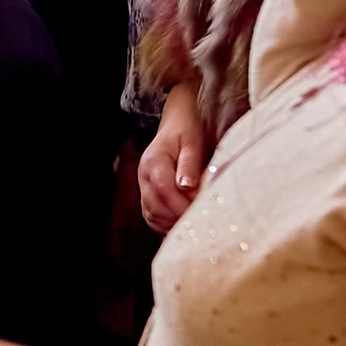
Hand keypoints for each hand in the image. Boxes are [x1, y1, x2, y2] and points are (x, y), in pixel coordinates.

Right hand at [138, 80, 208, 231]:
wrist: (178, 121)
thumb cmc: (188, 130)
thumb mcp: (193, 143)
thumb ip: (189, 164)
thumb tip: (187, 187)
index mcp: (154, 161)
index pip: (164, 190)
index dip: (182, 206)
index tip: (202, 214)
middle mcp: (144, 175)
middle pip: (156, 207)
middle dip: (178, 218)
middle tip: (202, 222)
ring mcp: (144, 185)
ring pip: (152, 215)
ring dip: (172, 223)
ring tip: (194, 223)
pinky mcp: (148, 192)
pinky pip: (152, 215)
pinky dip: (165, 223)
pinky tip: (182, 222)